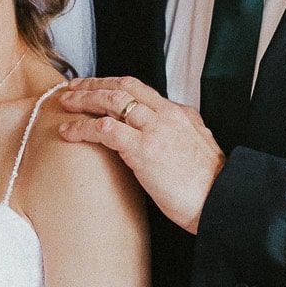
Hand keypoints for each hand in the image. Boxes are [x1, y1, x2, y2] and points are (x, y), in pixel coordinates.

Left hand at [59, 77, 223, 234]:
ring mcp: (155, 130)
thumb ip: (180, 136)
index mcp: (181, 114)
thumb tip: (164, 139)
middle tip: (73, 87)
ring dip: (83, 99)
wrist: (221, 202)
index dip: (113, 85)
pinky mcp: (143, 149)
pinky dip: (82, 128)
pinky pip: (105, 129)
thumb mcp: (199, 149)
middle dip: (94, 84)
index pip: (141, 89)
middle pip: (123, 86)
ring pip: (111, 101)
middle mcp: (167, 115)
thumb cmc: (209, 188)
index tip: (96, 88)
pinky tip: (67, 131)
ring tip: (64, 102)